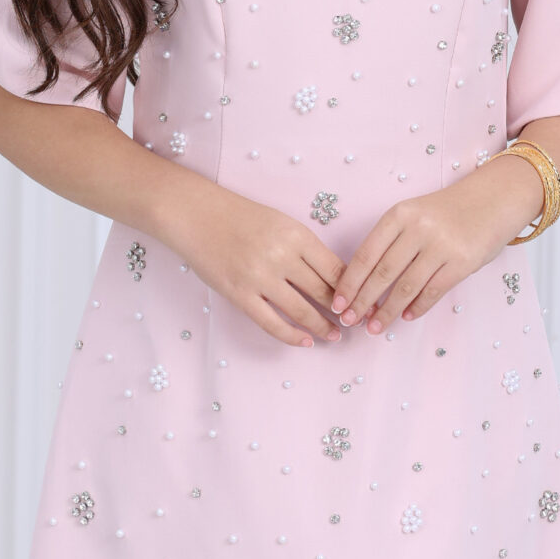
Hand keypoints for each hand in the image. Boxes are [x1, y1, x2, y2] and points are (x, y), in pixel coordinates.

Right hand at [158, 177, 344, 347]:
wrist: (197, 216)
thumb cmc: (242, 218)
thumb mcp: (282, 223)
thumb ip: (306, 249)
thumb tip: (334, 279)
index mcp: (297, 235)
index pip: (335, 270)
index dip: (352, 290)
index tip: (362, 301)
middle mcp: (282, 257)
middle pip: (323, 292)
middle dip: (342, 312)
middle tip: (354, 323)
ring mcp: (260, 278)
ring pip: (301, 311)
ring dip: (322, 327)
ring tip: (334, 335)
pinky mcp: (240, 295)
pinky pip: (271, 323)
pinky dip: (292, 336)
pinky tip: (305, 342)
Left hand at [331, 158, 540, 332]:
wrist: (493, 200)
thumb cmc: (446, 212)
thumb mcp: (413, 215)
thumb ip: (391, 242)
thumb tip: (363, 284)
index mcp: (399, 214)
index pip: (366, 254)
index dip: (349, 283)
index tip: (337, 303)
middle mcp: (418, 228)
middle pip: (382, 273)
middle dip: (362, 302)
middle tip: (350, 321)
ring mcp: (441, 246)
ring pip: (406, 287)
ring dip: (387, 311)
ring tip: (375, 327)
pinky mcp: (462, 262)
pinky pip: (433, 291)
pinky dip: (417, 307)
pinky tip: (406, 316)